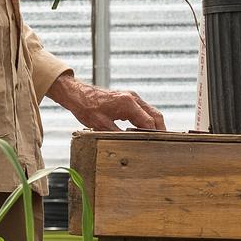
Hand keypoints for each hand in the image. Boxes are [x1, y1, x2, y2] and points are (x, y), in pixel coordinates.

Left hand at [46, 74, 166, 132]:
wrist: (78, 95)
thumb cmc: (87, 107)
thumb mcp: (101, 126)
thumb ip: (119, 135)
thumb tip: (131, 144)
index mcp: (128, 103)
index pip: (149, 122)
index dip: (154, 135)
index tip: (157, 145)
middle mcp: (133, 98)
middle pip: (155, 115)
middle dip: (160, 129)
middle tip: (163, 143)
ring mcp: (132, 97)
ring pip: (151, 112)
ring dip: (154, 125)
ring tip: (155, 139)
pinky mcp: (128, 99)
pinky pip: (143, 110)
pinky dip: (146, 120)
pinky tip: (143, 131)